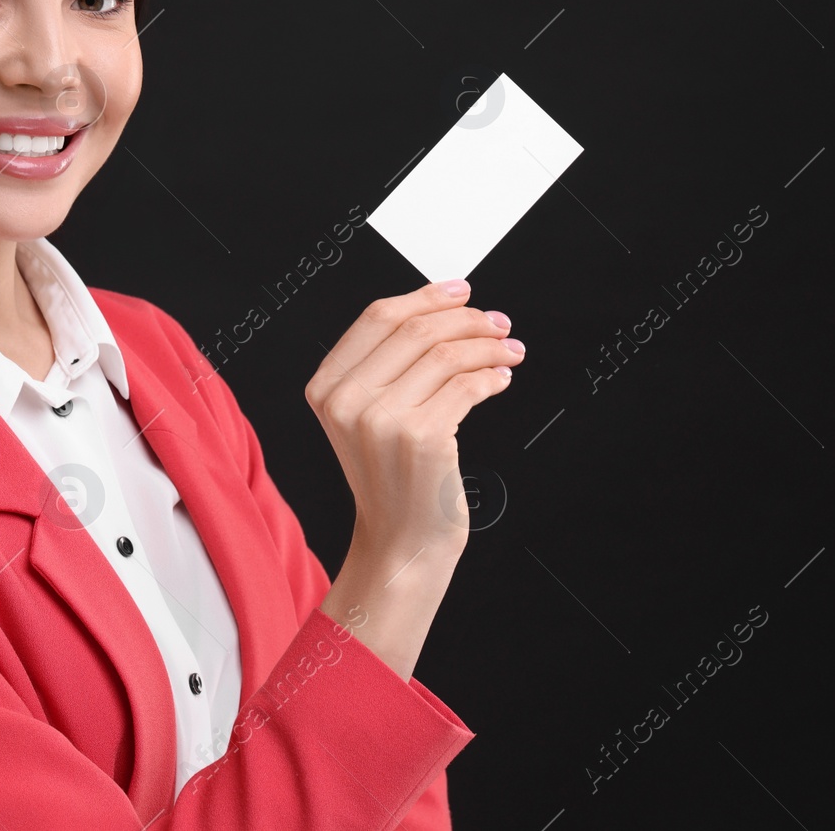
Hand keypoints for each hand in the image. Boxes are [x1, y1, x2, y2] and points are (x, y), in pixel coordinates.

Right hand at [304, 278, 521, 559]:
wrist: (401, 541)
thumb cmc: (393, 477)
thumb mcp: (368, 416)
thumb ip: (386, 365)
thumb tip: (446, 309)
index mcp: (326, 387)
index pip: (378, 317)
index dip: (426, 297)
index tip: (462, 292)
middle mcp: (347, 400)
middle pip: (416, 330)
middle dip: (466, 320)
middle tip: (498, 324)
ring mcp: (382, 419)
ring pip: (446, 354)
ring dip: (487, 347)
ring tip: (508, 352)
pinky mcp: (421, 437)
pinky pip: (467, 385)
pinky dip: (492, 376)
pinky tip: (500, 379)